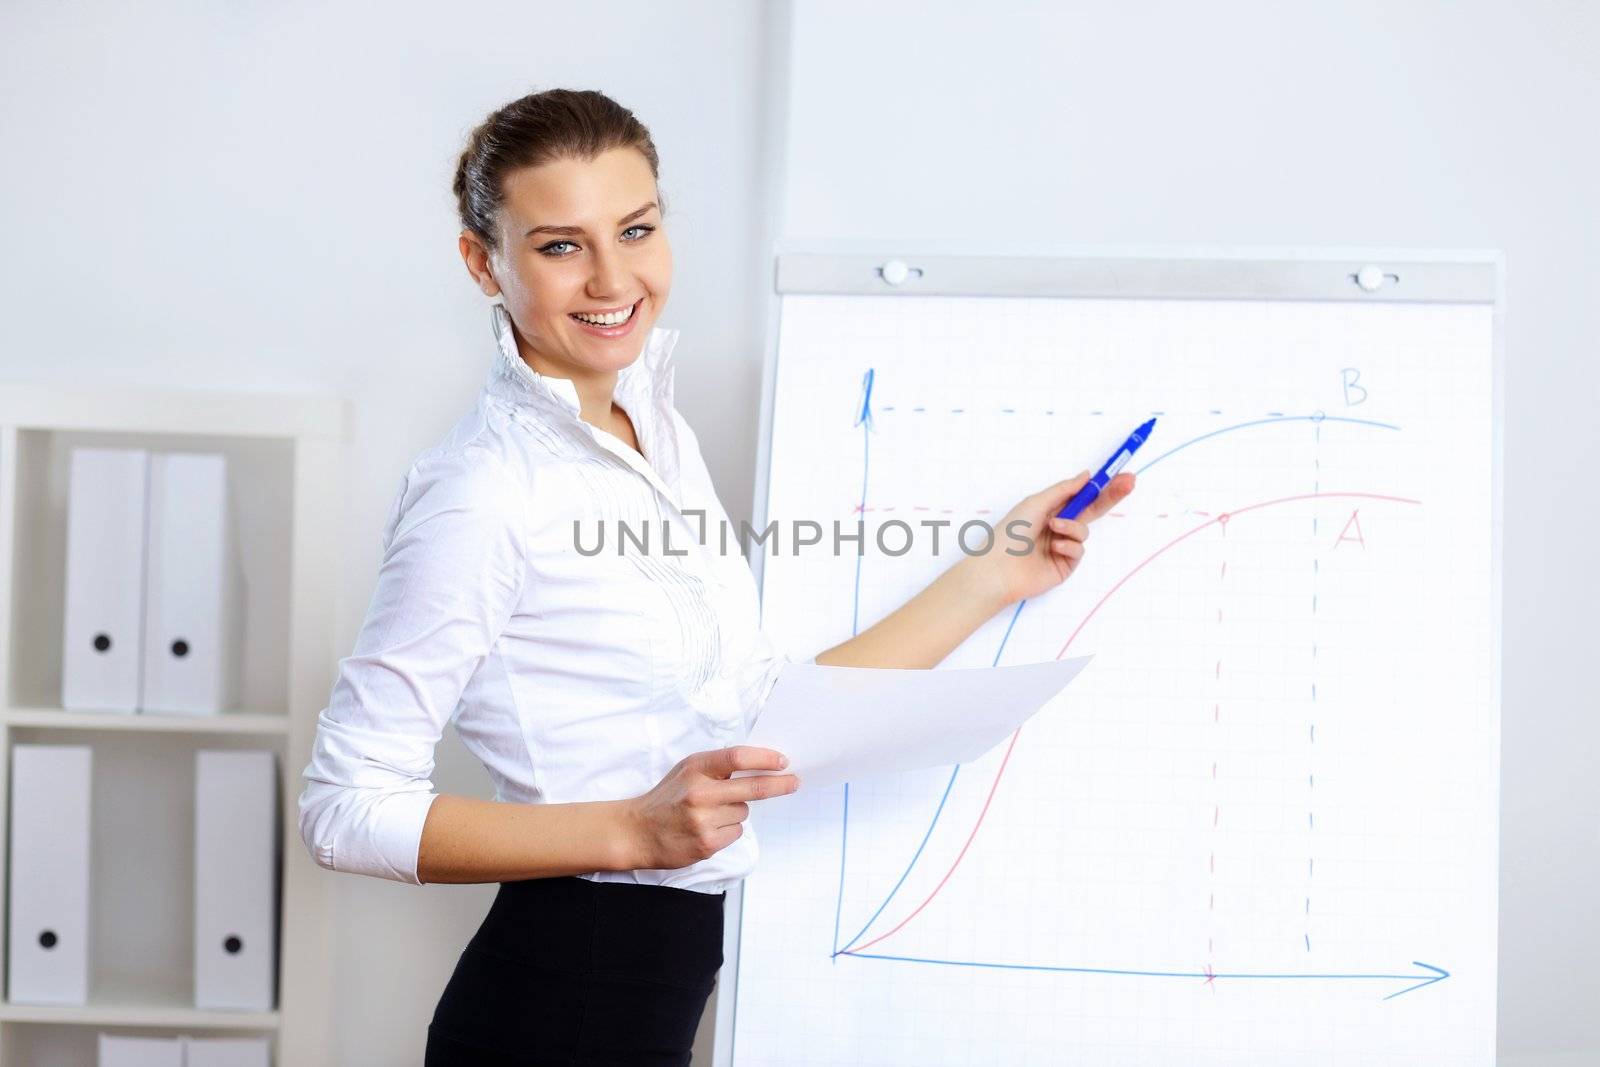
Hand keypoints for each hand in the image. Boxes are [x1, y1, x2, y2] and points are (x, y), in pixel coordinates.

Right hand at [623, 746, 800, 870]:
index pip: (737, 758)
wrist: (637, 831)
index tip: (782, 761)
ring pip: (744, 812)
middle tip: (794, 782)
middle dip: (779, 785)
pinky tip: (707, 829)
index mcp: (696, 768)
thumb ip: (717, 767)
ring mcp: (703, 820)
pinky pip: (735, 833)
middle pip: (752, 788)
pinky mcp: (706, 843)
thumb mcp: (687, 771)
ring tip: (709, 814)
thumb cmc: (667, 798)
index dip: (764, 759)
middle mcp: (700, 792)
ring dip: (735, 812)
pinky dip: (728, 831)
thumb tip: (758, 765)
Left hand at [976, 469, 1135, 605]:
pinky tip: (1053, 548)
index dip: (1102, 487)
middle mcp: (1059, 527)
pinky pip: (1079, 550)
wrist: (1000, 567)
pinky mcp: (1065, 566)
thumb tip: (1086, 476)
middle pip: (1092, 510)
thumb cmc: (1011, 532)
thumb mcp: (1037, 502)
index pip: (1082, 496)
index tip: (1121, 475)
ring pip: (1084, 532)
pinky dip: (1068, 545)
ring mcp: (1063, 547)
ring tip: (1052, 529)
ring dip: (1072, 527)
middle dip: (1111, 496)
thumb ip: (1065, 490)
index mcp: (1051, 510)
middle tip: (1130, 482)